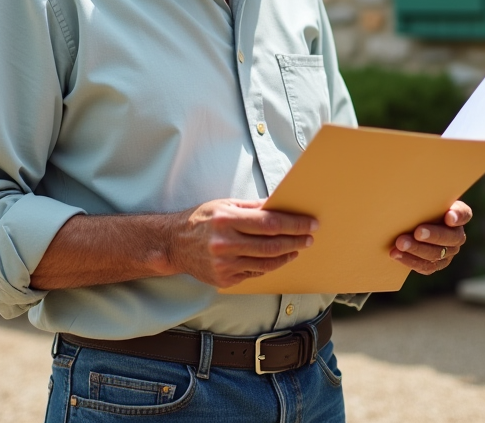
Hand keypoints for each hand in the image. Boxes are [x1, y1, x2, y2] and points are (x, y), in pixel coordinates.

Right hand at [168, 198, 317, 288]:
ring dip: (287, 256)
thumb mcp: (225, 205)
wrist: (174, 244)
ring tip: (297, 248)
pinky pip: (255, 273)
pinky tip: (277, 258)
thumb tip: (280, 206)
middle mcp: (225, 244)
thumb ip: (253, 207)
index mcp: (226, 220)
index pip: (270, 223)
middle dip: (296, 241)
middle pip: (272, 245)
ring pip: (266, 263)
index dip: (294, 224)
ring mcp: (224, 265)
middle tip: (309, 237)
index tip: (311, 223)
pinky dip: (269, 265)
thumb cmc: (201, 220)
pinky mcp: (224, 280)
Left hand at [390, 200, 470, 274]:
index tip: (449, 216)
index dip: (458, 216)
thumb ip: (426, 195)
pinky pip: (425, 266)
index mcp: (458, 215)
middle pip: (450, 238)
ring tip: (400, 243)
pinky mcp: (436, 264)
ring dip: (417, 249)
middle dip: (433, 235)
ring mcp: (448, 253)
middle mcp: (457, 236)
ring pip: (436, 255)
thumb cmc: (420, 206)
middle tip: (417, 232)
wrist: (412, 222)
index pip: (463, 214)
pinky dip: (410, 260)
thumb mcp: (425, 197)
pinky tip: (396, 254)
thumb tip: (414, 182)